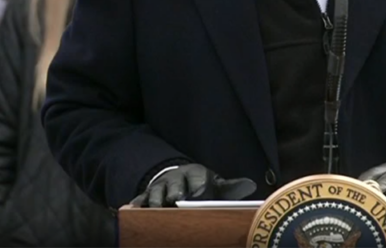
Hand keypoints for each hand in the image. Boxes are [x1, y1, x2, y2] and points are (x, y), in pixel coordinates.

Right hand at [130, 164, 256, 207]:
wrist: (178, 179)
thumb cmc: (201, 187)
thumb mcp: (216, 185)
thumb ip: (231, 188)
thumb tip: (250, 185)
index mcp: (196, 174)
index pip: (198, 181)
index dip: (198, 190)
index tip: (198, 198)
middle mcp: (176, 178)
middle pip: (174, 188)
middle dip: (175, 196)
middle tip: (175, 204)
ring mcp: (160, 186)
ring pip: (156, 195)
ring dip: (156, 204)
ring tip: (157, 211)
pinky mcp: (146, 195)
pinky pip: (140, 200)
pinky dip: (138, 206)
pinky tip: (134, 211)